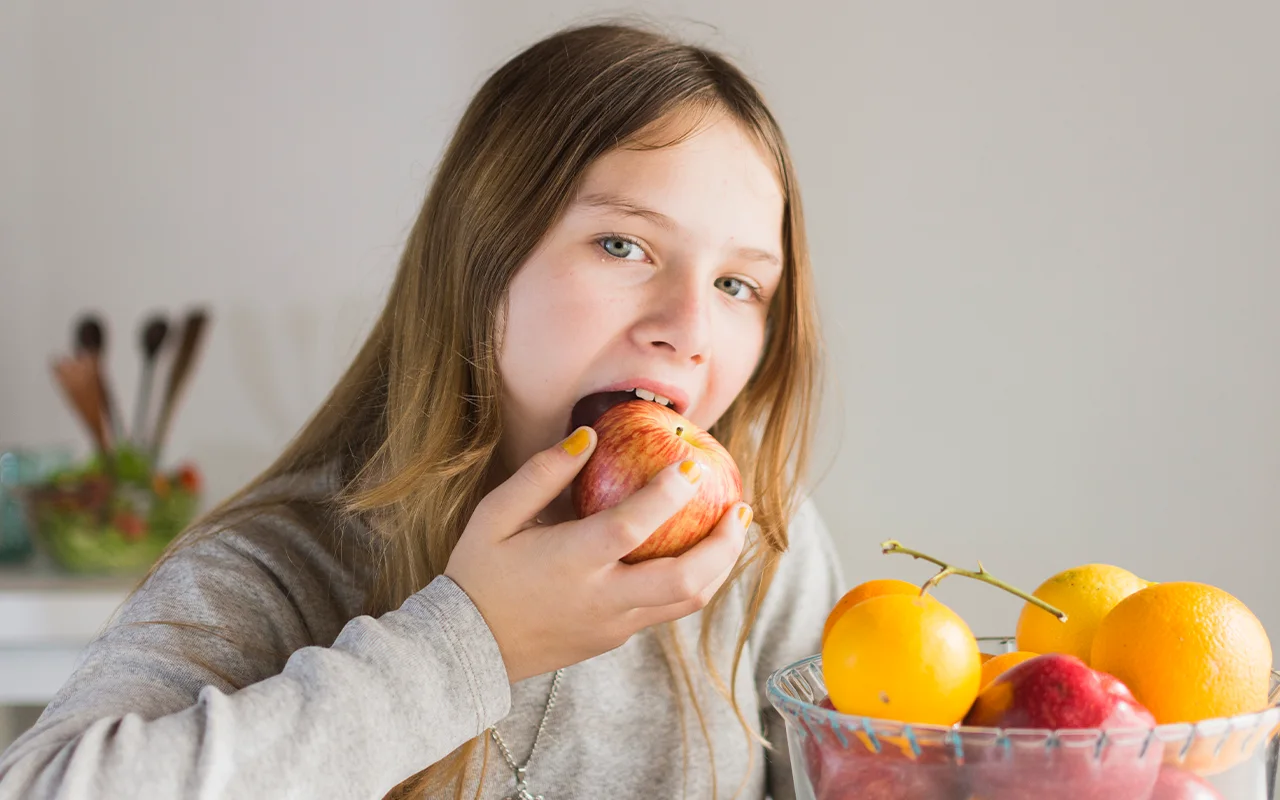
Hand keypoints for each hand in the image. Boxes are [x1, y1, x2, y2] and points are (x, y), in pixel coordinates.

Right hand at [443, 426, 750, 683]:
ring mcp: (614, 623)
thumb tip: (588, 437)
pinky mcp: (616, 637)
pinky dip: (692, 580)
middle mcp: (601, 598)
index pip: (632, 527)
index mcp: (571, 562)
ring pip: (687, 601)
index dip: (667, 496)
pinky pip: (666, 609)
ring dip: (719, 566)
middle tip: (738, 508)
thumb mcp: (496, 515)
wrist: (467, 649)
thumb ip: (543, 474)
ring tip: (731, 530)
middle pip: (684, 579)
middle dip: (722, 544)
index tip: (691, 466)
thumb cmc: (479, 573)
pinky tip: (695, 553)